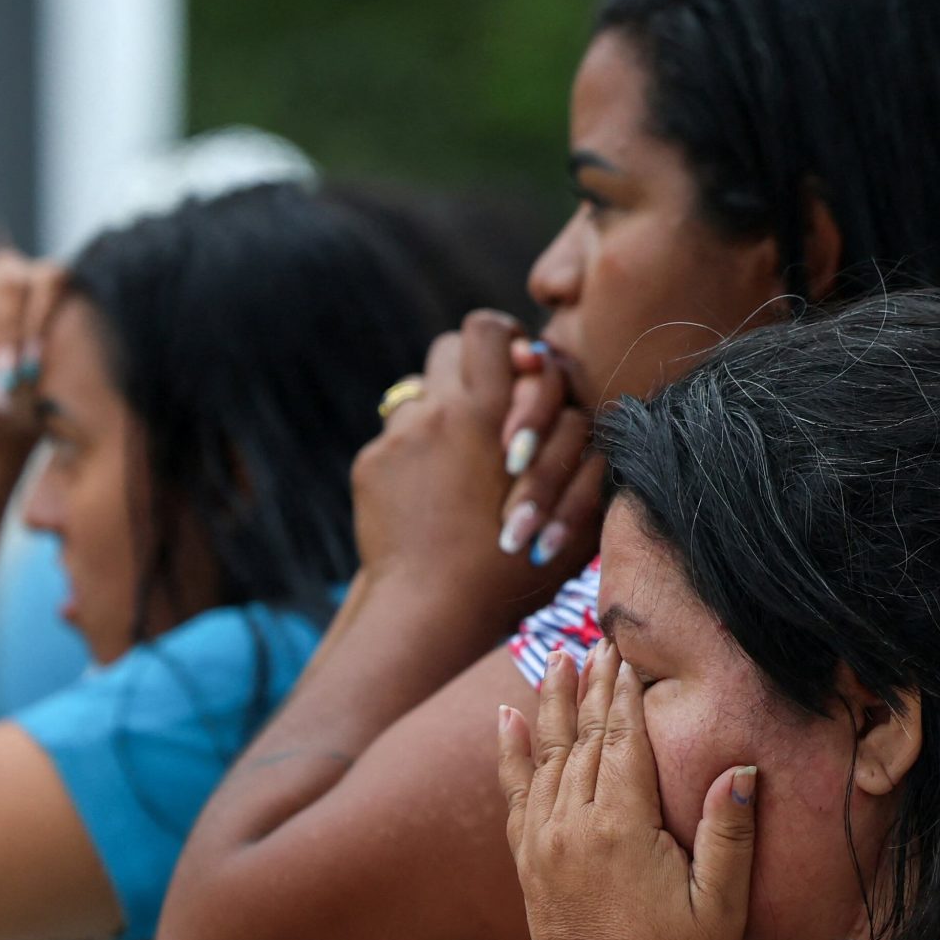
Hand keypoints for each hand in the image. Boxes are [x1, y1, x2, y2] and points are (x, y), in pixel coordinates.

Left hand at [352, 312, 590, 628]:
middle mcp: (436, 412)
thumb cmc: (514, 566)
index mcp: (487, 412)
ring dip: (441, 412)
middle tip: (489, 407)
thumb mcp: (566, 500)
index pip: (486, 331)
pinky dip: (415, 457)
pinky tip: (431, 498)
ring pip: (419, 392)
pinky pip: (395, 439)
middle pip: (448, 348)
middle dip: (470, 370)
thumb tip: (541, 369)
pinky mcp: (371, 465)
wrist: (432, 609)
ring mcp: (397, 437)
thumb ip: (567, 433)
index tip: (517, 367)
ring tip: (461, 459)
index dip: (503, 340)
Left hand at [497, 639, 756, 939]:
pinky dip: (510, 750)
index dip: (627, 694)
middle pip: (584, 737)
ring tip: (560, 656)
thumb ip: (730, 835)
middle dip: (595, 685)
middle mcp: (574, 824)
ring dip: (554, 702)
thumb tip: (742, 770)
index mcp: (623, 828)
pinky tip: (507, 715)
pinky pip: (515, 791)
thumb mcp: (721, 905)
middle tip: (600, 639)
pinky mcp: (528, 860)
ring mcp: (544, 841)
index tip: (629, 652)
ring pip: (546, 754)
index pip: (623, 741)